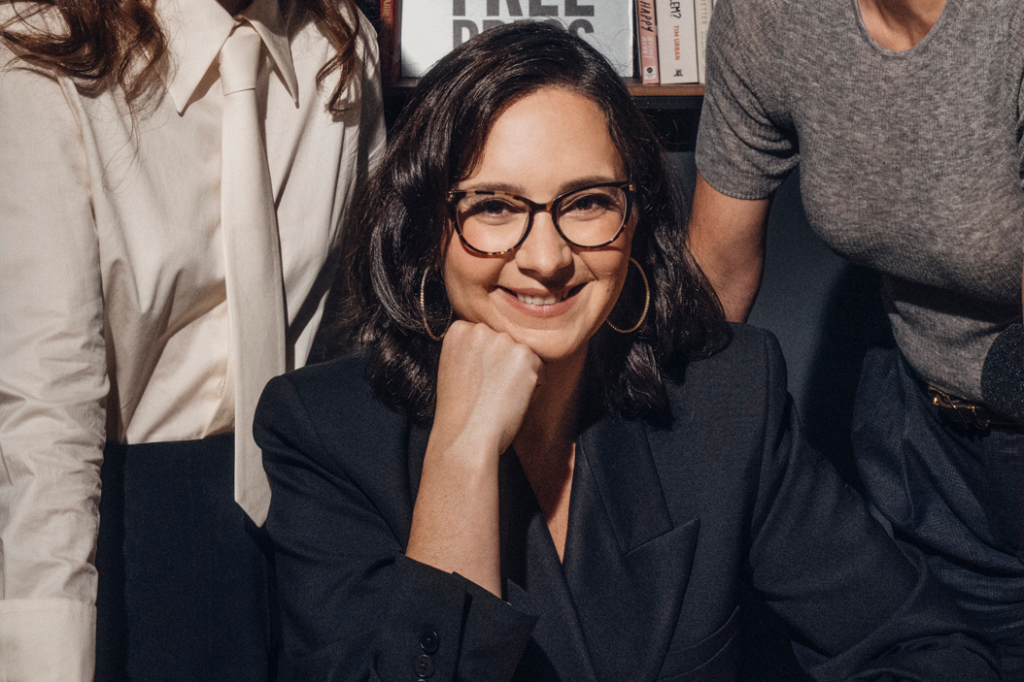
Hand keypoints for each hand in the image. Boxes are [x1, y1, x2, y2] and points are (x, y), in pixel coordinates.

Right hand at [432, 320, 543, 461]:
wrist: (466, 437)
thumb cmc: (460, 411)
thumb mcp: (454, 368)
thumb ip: (472, 349)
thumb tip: (498, 345)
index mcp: (459, 329)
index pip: (486, 337)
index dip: (485, 363)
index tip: (474, 381)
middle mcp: (481, 329)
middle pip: (507, 344)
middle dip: (504, 366)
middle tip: (487, 391)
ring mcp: (504, 341)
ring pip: (524, 357)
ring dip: (519, 377)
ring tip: (497, 397)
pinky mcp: (526, 357)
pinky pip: (540, 372)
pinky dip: (532, 390)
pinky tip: (510, 401)